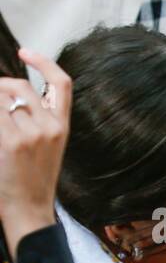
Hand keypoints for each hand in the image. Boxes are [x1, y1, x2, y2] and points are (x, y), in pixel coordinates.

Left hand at [0, 49, 71, 246]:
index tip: (25, 52)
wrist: (29, 210)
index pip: (61, 84)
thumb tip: (10, 92)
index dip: (44, 63)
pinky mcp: (11, 141)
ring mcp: (31, 134)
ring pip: (1, 99)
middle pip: (19, 86)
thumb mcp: (47, 148)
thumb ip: (35, 119)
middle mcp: (51, 127)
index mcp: (62, 127)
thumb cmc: (32, 181)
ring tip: (1, 131)